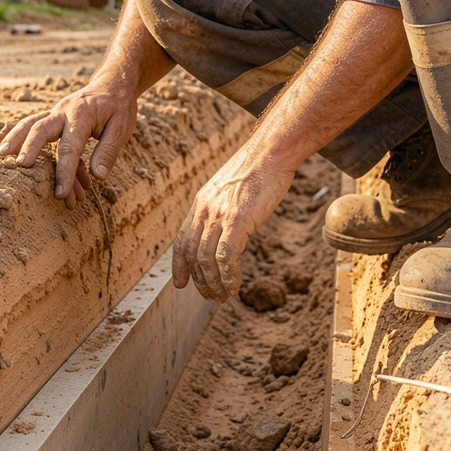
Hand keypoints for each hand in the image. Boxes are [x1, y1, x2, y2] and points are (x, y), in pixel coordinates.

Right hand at [0, 84, 137, 208]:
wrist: (113, 84)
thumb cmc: (119, 108)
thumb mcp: (122, 128)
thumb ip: (108, 151)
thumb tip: (98, 176)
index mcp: (82, 115)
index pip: (69, 147)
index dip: (64, 172)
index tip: (61, 194)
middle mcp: (63, 111)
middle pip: (39, 128)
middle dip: (28, 149)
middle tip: (19, 168)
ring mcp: (55, 113)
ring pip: (29, 124)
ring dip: (14, 139)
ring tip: (0, 157)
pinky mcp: (52, 117)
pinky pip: (35, 127)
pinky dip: (23, 140)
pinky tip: (11, 152)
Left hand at [172, 149, 295, 300]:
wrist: (270, 154)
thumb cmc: (257, 170)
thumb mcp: (231, 190)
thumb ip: (224, 210)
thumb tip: (229, 230)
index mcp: (201, 204)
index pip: (182, 240)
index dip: (180, 265)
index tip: (181, 283)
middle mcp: (205, 211)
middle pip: (193, 254)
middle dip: (199, 280)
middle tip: (209, 296)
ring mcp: (220, 216)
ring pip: (207, 259)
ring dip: (214, 282)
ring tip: (222, 296)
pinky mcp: (237, 221)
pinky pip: (226, 257)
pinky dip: (228, 276)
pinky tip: (234, 286)